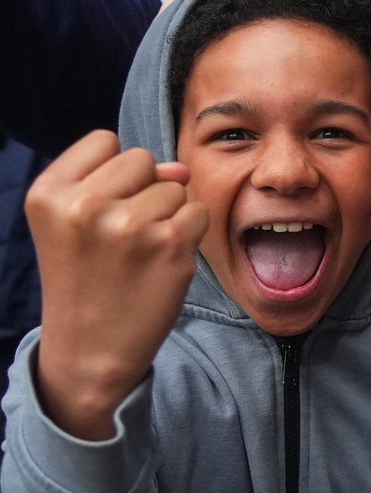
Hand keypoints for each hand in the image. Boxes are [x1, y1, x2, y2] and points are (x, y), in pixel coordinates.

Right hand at [27, 131, 207, 440]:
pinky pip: (198, 213)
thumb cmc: (86, 280)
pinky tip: (163, 261)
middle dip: (143, 190)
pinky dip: (189, 235)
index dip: (115, 173)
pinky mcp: (171, 246)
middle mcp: (86, 205)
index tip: (102, 209)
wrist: (90, 351)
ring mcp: (131, 225)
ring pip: (175, 187)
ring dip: (168, 215)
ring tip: (140, 253)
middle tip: (121, 238)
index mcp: (49, 193)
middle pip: (143, 159)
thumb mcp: (74, 224)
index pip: (105, 141)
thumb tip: (179, 168)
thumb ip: (119, 182)